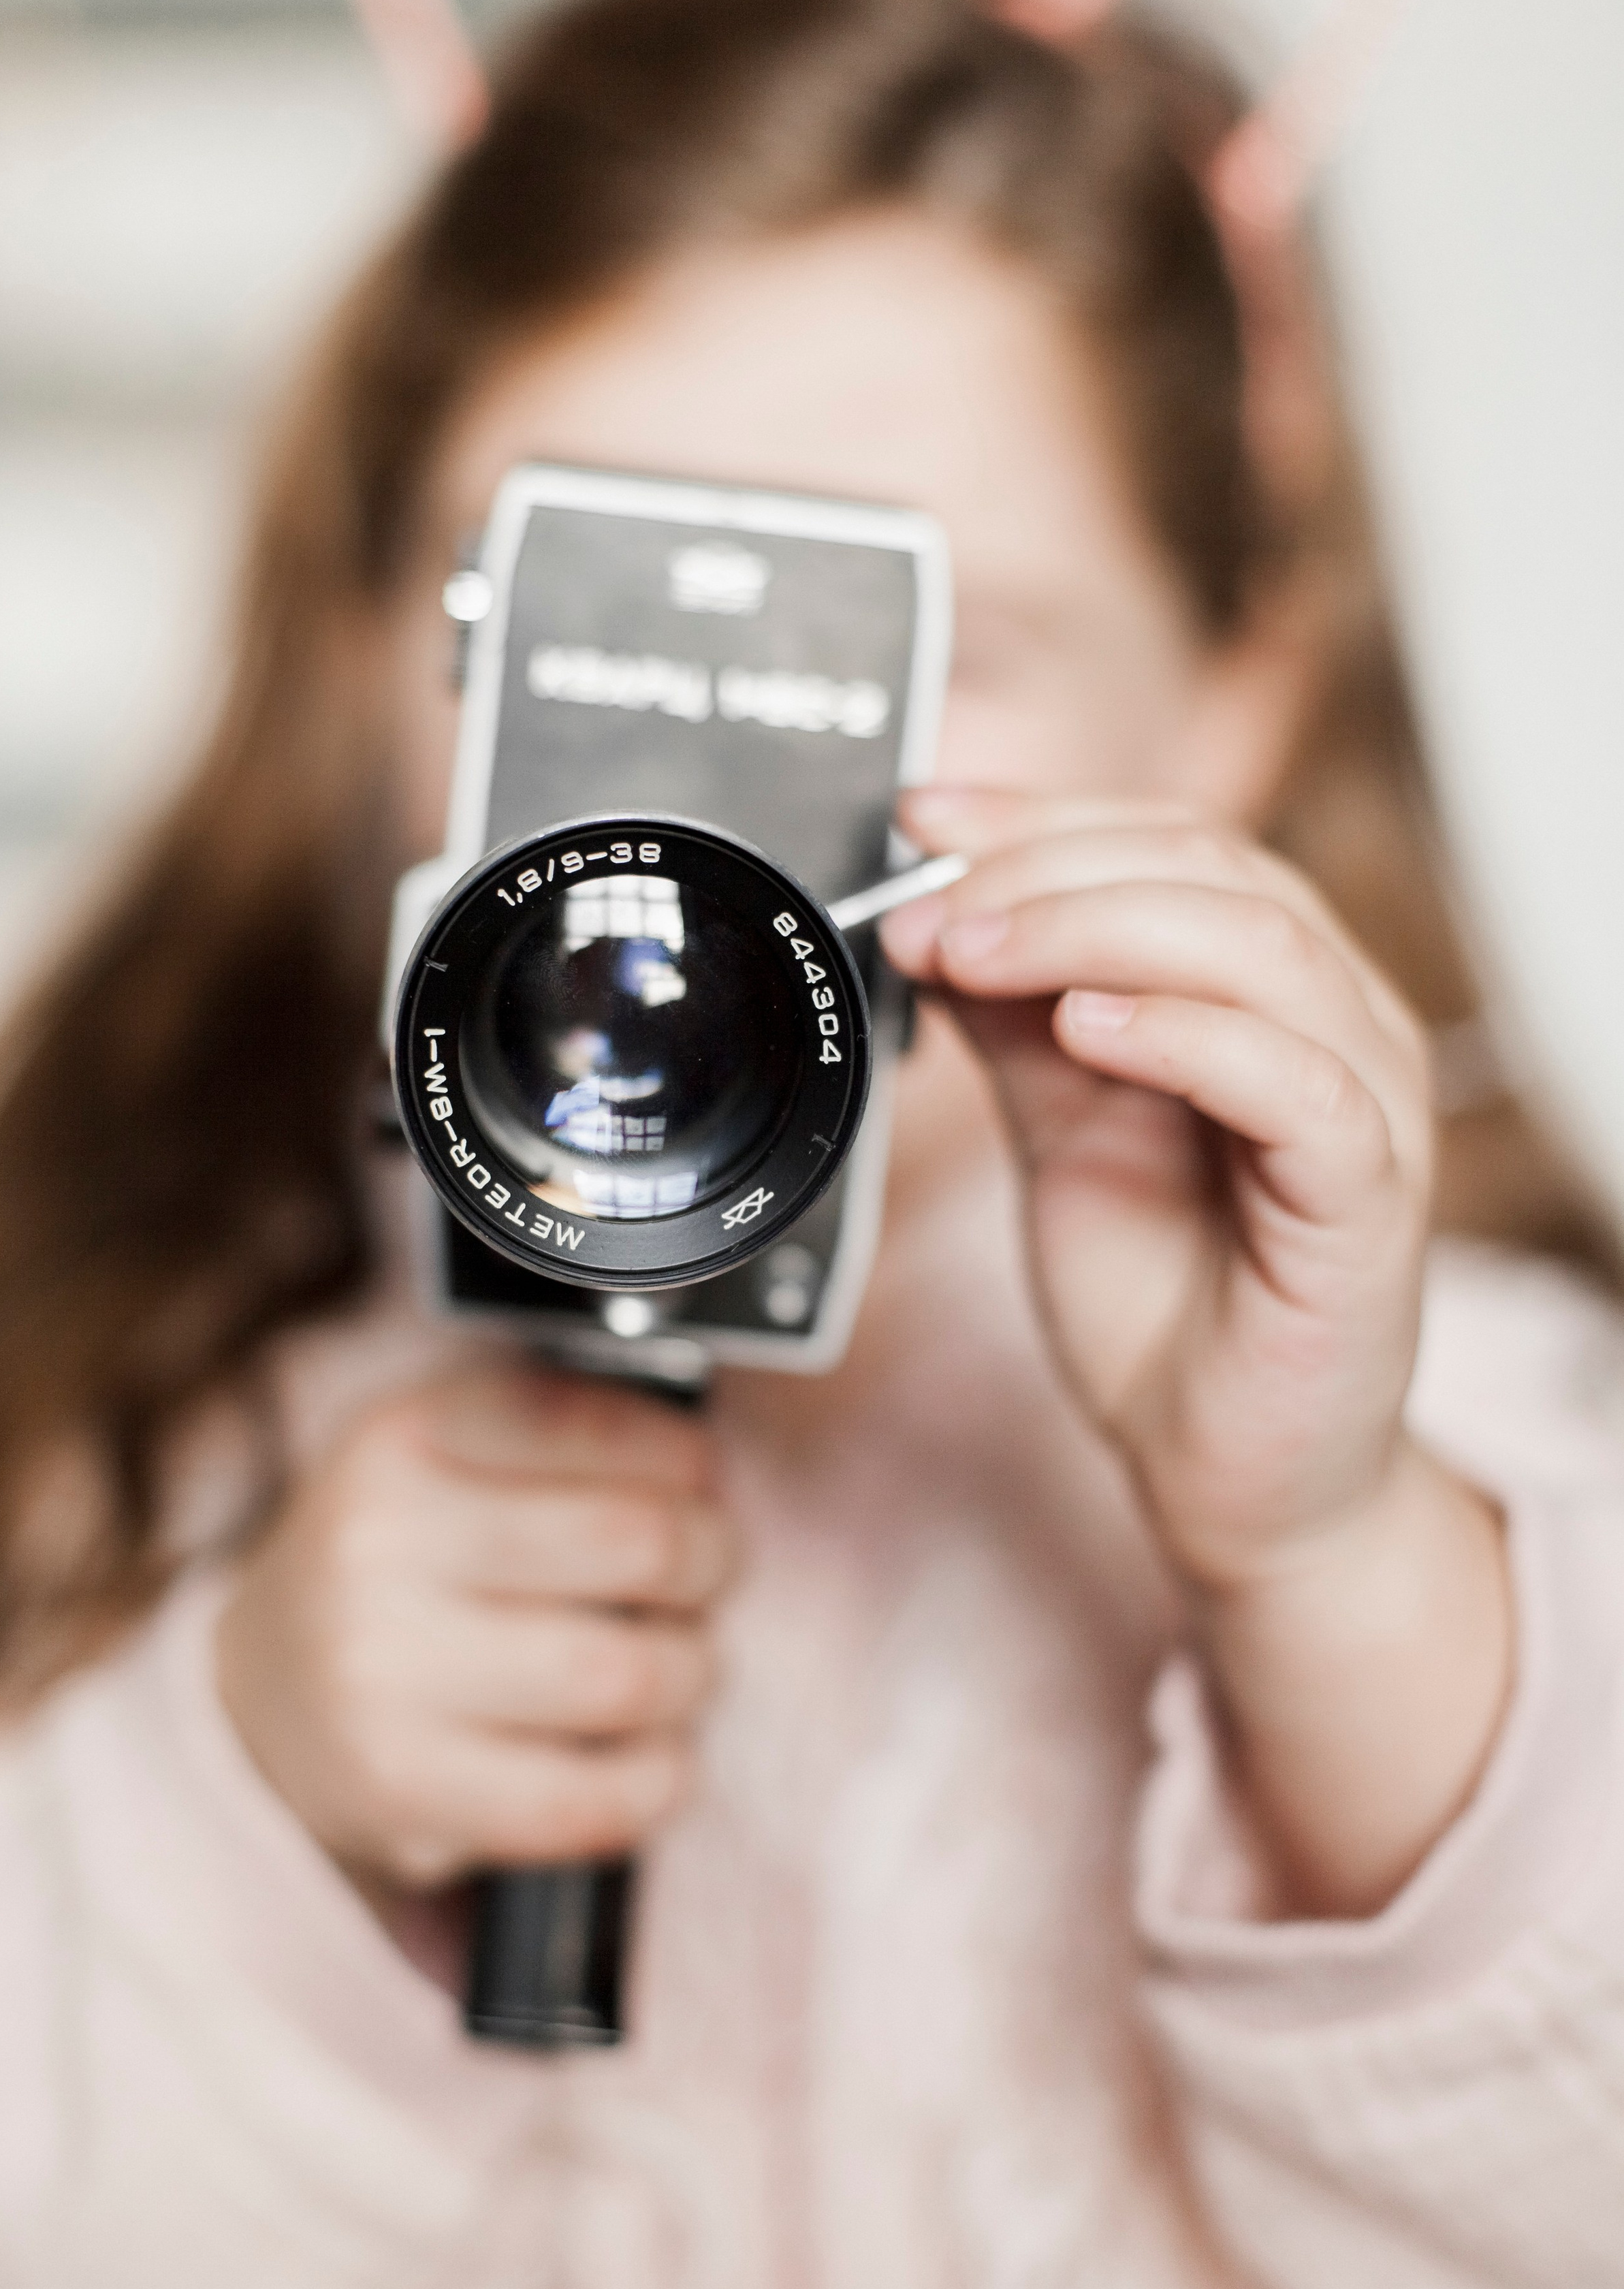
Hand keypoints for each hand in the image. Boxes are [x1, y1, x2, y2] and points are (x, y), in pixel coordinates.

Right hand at [217, 1361, 734, 1886]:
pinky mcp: (401, 1788)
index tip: (695, 1484)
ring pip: (629, 1676)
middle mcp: (378, 1544)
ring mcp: (378, 1674)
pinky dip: (658, 1779)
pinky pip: (590, 1799)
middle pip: (642, 1545)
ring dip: (691, 1672)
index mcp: (406, 1438)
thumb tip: (708, 1471)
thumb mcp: (460, 1453)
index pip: (606, 1427)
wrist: (269, 1688)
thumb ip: (575, 1439)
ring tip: (672, 1662)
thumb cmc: (406, 1560)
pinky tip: (650, 1754)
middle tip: (703, 1573)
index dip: (685, 1462)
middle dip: (709, 1560)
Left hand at [881, 789, 1509, 1911]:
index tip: (921, 819)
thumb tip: (936, 913)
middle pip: (1212, 871)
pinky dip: (1187, 1034)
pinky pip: (1296, 1082)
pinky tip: (1085, 1025)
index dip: (1040, 816)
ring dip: (1095, 929)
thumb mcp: (1062, 1127)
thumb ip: (1018, 1022)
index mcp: (1265, 989)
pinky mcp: (1367, 1197)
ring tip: (976, 951)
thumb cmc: (1165, 1298)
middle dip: (1047, 869)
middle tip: (926, 907)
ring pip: (1259, 949)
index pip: (1170, 842)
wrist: (1229, 1473)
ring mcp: (1364, 1103)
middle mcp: (1332, 1021)